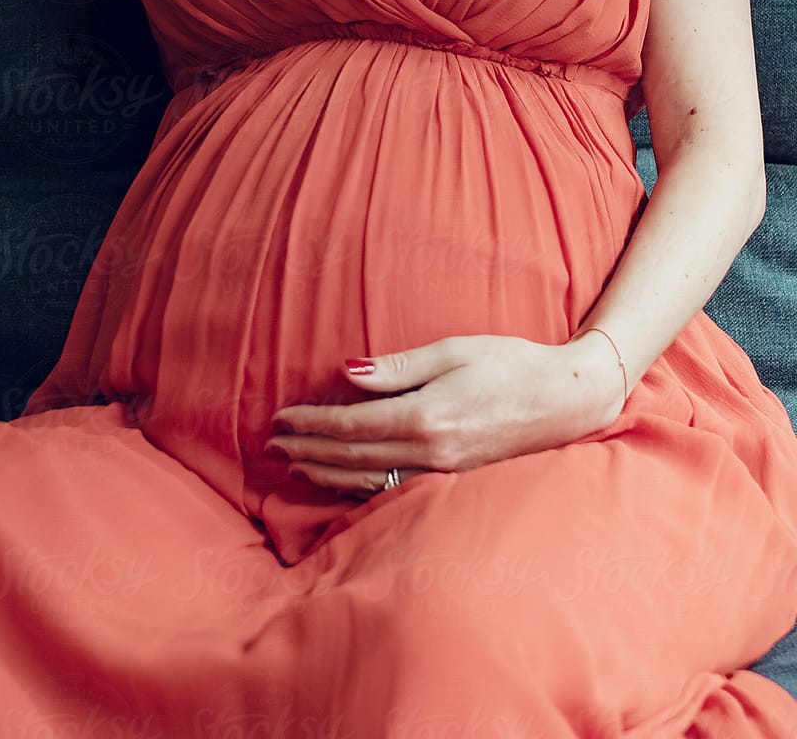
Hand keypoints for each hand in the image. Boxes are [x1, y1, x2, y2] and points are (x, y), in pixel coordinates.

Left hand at [266, 334, 618, 498]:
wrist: (567, 399)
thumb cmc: (510, 363)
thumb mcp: (452, 351)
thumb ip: (397, 367)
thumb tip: (347, 373)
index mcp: (425, 417)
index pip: (351, 425)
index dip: (311, 424)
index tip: (281, 418)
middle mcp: (430, 452)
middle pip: (353, 457)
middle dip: (309, 451)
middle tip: (273, 446)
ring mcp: (443, 472)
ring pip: (370, 479)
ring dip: (328, 473)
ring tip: (297, 465)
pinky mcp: (454, 479)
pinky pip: (395, 487)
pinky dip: (361, 486)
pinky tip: (344, 482)